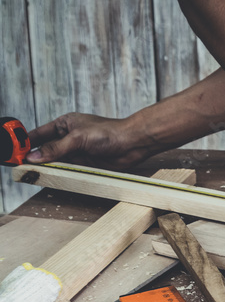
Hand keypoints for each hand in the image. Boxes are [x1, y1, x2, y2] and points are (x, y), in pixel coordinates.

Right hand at [25, 113, 158, 168]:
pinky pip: (69, 169)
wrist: (133, 143)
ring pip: (56, 161)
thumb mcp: (78, 138)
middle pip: (46, 149)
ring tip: (33, 174)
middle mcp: (69, 137)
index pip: (39, 134)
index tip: (15, 152)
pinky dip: (60, 174)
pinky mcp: (86, 163)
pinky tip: (52, 178)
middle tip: (21, 167)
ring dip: (47, 167)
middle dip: (35, 158)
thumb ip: (56, 148)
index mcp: (64, 124)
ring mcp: (77, 151)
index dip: (26, 143)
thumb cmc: (109, 132)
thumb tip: (35, 156)